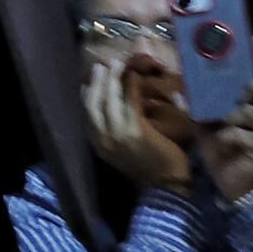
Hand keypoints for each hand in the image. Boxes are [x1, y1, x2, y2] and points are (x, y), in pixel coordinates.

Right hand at [86, 55, 193, 190]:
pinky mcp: (134, 130)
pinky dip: (131, 86)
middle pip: (93, 102)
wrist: (165, 187)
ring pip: (109, 99)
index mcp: (98, 144)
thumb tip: (120, 104)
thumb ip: (118, 130)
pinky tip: (135, 76)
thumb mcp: (123, 151)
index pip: (87, 112)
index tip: (92, 78)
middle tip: (103, 65)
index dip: (89, 92)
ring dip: (113, 79)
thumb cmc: (148, 168)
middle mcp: (103, 138)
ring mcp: (117, 134)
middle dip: (97, 81)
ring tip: (118, 64)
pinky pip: (129, 101)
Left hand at [195, 73, 252, 206]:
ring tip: (223, 121)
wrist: (228, 182)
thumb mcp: (204, 123)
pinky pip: (244, 135)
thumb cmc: (219, 146)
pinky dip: (228, 137)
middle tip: (240, 90)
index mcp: (251, 103)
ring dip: (236, 115)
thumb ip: (195, 105)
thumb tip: (178, 89)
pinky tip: (222, 142)